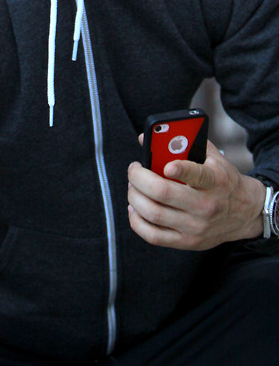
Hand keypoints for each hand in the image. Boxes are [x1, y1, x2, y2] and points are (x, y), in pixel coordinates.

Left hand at [127, 139, 265, 249]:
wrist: (246, 212)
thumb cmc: (223, 179)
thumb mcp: (213, 158)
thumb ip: (185, 144)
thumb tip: (146, 138)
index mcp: (215, 181)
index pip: (197, 175)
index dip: (180, 170)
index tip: (166, 166)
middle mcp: (206, 205)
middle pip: (163, 193)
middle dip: (138, 178)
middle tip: (134, 169)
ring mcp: (196, 227)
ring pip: (153, 213)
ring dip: (134, 197)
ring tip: (133, 186)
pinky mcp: (187, 242)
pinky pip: (153, 236)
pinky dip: (136, 221)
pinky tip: (135, 207)